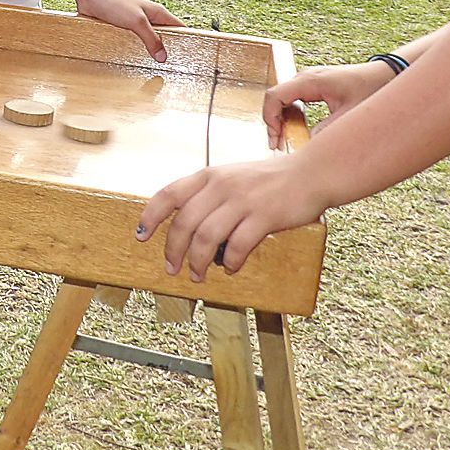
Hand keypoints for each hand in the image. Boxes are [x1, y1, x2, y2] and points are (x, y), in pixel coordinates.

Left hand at [74, 0, 181, 60]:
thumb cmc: (114, 1)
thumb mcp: (137, 21)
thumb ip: (151, 39)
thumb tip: (163, 57)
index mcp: (158, 14)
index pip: (180, 28)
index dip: (186, 41)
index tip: (188, 57)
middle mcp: (149, 20)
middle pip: (164, 39)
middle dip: (166, 52)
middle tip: (168, 70)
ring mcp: (135, 25)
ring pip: (147, 43)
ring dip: (148, 54)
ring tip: (151, 69)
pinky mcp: (122, 30)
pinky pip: (131, 44)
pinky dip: (132, 52)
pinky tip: (131, 62)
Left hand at [136, 154, 331, 280]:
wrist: (309, 173)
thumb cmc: (268, 180)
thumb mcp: (231, 177)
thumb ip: (209, 195)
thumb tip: (186, 227)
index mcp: (209, 175)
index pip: (168, 194)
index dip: (150, 215)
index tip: (140, 235)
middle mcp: (221, 185)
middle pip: (184, 222)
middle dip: (173, 250)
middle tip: (171, 268)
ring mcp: (242, 200)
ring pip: (206, 237)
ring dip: (198, 262)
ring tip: (197, 275)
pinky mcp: (264, 216)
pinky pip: (237, 245)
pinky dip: (230, 261)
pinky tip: (230, 268)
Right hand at [260, 61, 396, 147]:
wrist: (386, 74)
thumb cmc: (370, 90)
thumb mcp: (347, 116)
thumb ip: (325, 132)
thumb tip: (306, 148)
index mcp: (310, 81)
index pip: (274, 96)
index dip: (269, 119)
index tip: (276, 139)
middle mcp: (304, 77)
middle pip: (274, 100)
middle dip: (273, 124)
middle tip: (278, 145)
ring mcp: (307, 80)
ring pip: (282, 100)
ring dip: (281, 120)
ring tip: (286, 140)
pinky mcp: (312, 85)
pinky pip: (292, 100)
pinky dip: (291, 116)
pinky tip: (298, 130)